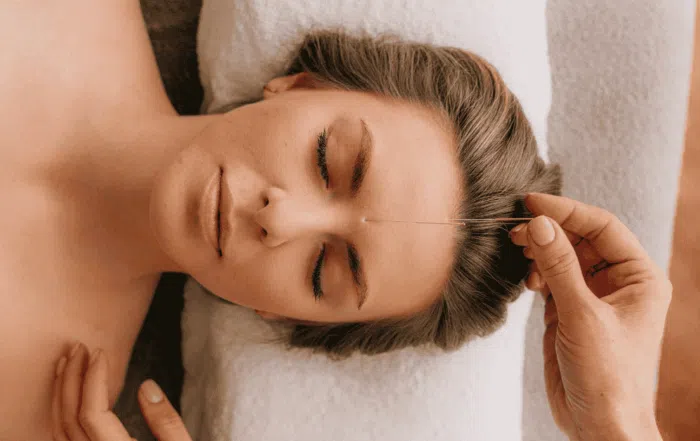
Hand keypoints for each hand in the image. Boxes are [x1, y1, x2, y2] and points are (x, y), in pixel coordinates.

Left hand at [52, 342, 191, 440]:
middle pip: (69, 421)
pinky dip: (61, 416)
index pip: (93, 414)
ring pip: (59, 433)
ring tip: (68, 365)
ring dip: (60, 396)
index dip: (93, 379)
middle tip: (78, 348)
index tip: (101, 352)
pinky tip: (69, 399)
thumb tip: (145, 385)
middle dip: (71, 380)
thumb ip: (167, 422)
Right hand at [510, 193, 670, 440]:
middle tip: (518, 231)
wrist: (598, 422)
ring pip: (563, 256)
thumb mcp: (582, 315)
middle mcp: (618, 282)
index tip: (533, 203)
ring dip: (540, 251)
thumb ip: (560, 266)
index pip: (603, 227)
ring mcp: (592, 296)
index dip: (568, 211)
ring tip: (520, 251)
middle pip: (580, 239)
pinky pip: (551, 278)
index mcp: (639, 277)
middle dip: (550, 231)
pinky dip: (536, 273)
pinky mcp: (569, 311)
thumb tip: (541, 225)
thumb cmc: (608, 375)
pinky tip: (528, 280)